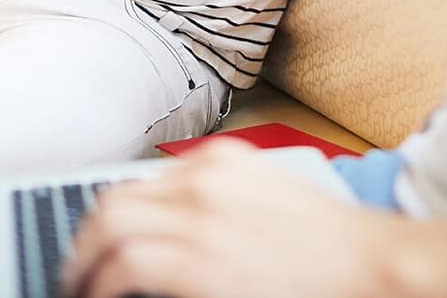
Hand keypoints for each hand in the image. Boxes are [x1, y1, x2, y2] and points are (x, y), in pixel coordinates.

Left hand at [62, 140, 398, 297]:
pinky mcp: (200, 260)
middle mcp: (203, 179)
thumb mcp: (266, 200)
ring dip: (85, 263)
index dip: (111, 219)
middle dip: (87, 240)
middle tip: (79, 272)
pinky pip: (126, 263)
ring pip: (109, 226)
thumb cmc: (327, 245)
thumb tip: (174, 228)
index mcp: (221, 161)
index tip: (102, 245)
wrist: (368, 265)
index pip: (141, 183)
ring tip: (79, 290)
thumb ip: (220, 201)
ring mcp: (201, 217)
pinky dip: (102, 284)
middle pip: (115, 200)